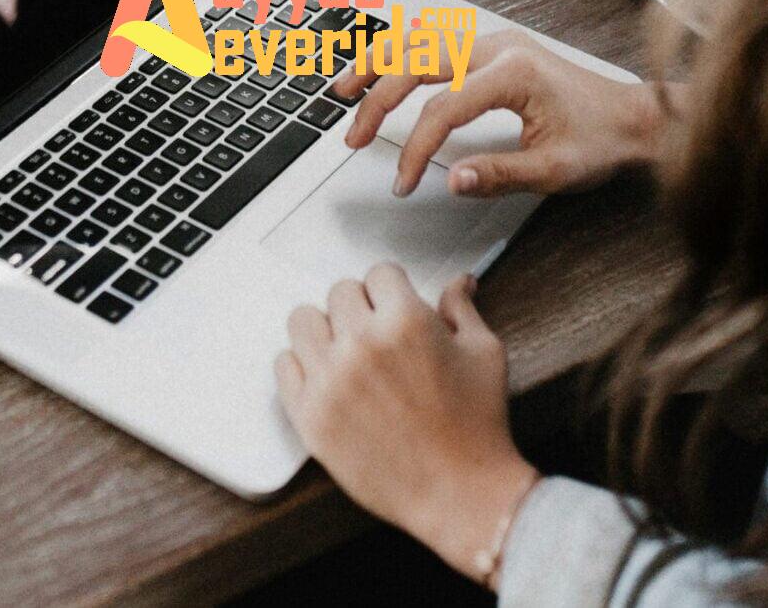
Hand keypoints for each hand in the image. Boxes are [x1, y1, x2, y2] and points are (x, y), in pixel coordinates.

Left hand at [275, 264, 538, 583]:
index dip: (392, 289)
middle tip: (377, 334)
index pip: (379, 273)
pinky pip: (283, 365)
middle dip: (361, 307)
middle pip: (339, 293)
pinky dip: (302, 366)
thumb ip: (461, 310)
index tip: (396, 306)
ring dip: (325, 330)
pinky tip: (327, 378)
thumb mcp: (484, 354)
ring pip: (303, 320)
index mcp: (405, 321)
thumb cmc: (478, 426)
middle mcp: (361, 344)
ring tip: (346, 351)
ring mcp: (330, 380)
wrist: (460, 494)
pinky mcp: (309, 415)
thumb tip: (459, 281)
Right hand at [337, 28, 670, 197]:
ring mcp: (494, 41)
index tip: (403, 181)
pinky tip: (381, 64)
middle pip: (417, 63)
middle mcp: (498, 47)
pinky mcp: (493, 46)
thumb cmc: (602, 140)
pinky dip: (401, 51)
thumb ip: (500, 175)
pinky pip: (435, 39)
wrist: (634, 117)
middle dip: (377, 100)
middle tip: (353, 137)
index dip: (415, 148)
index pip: (442, 109)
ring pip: (419, 41)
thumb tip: (451, 180)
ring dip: (378, 64)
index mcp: (513, 73)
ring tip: (344, 89)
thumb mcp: (555, 170)